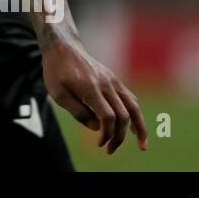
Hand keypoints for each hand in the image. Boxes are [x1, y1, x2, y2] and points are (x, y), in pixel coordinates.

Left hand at [42, 39, 147, 153]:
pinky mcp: (114, 80)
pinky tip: (134, 127)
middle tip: (110, 150)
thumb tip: (98, 128)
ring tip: (142, 145)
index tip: (99, 143)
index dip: (107, 133)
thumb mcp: (58, 94)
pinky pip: (130, 98)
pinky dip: (135, 114)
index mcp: (91, 88)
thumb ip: (77, 112)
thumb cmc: (57, 72)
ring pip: (133, 106)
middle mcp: (106, 84)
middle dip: (119, 136)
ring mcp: (113, 81)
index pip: (108, 116)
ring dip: (139, 127)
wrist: (63, 47)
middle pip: (123, 115)